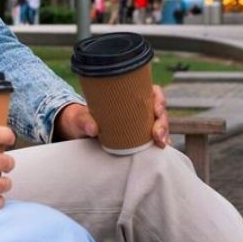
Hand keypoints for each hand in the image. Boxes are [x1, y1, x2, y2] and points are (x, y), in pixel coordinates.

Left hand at [54, 86, 171, 148]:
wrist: (78, 131)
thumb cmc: (81, 119)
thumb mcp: (80, 119)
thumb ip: (84, 122)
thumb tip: (92, 129)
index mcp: (126, 96)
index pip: (151, 92)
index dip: (158, 99)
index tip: (156, 111)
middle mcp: (136, 108)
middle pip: (159, 110)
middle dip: (163, 122)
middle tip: (157, 135)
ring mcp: (139, 123)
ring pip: (160, 124)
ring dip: (164, 134)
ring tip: (161, 144)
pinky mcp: (138, 137)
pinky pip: (154, 138)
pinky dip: (160, 142)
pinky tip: (161, 149)